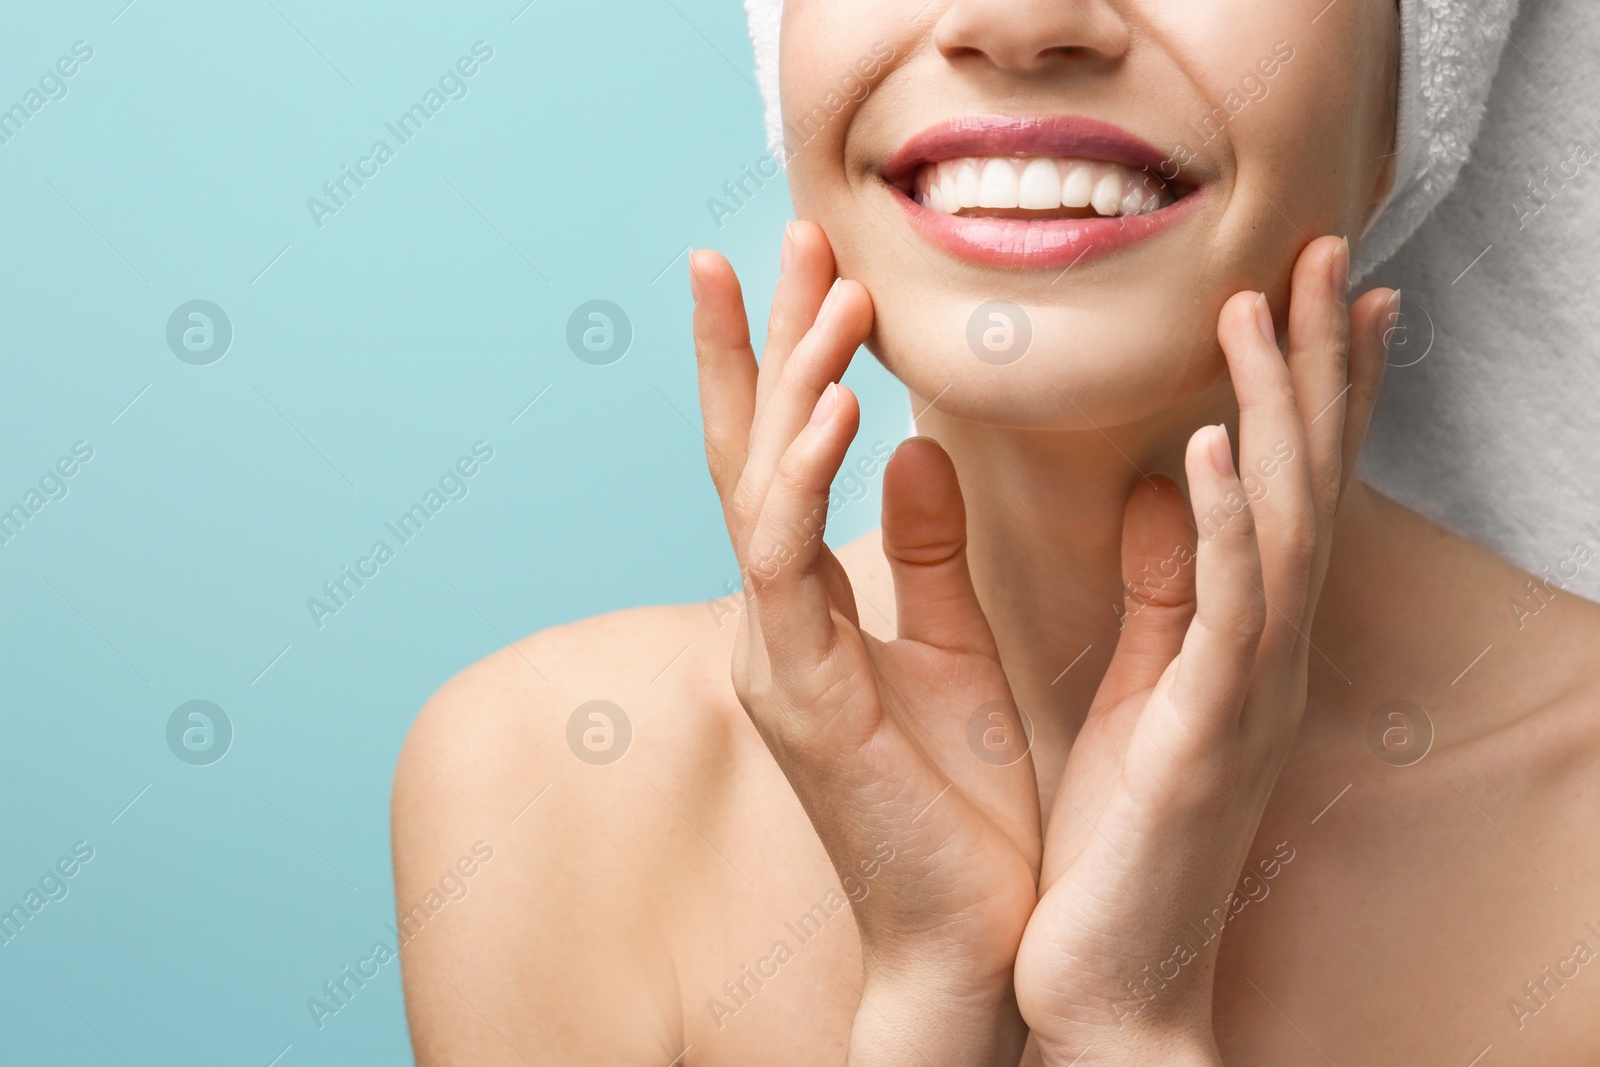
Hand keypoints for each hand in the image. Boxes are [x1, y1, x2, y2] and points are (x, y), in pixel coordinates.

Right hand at [690, 222, 1041, 1064]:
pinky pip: (786, 564)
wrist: (974, 939)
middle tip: (777, 235)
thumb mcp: (954, 652)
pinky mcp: (800, 697)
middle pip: (747, 454)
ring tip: (828, 293)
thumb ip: (928, 554)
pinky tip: (839, 404)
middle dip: (758, 341)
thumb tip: (914, 453)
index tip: (804, 267)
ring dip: (789, 381)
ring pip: (756, 490)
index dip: (779, 361)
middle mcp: (776, 625)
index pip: (782, 462)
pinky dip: (804, 476)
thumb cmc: (964, 807)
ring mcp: (776, 659)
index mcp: (811, 613)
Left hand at [1013, 237, 1396, 1064]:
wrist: (1113, 976)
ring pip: (1277, 526)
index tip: (1322, 293)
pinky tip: (1203, 448)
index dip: (1314, 389)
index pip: (1287, 488)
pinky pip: (1222, 613)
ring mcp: (1248, 694)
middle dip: (1316, 365)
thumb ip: (1168, 589)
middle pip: (1304, 483)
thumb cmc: (1131, 835)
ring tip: (1259, 308)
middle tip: (1325, 253)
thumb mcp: (1153, 688)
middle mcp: (1270, 654)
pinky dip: (1219, 526)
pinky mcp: (1204, 737)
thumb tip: (1162, 484)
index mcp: (1249, 639)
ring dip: (1272, 413)